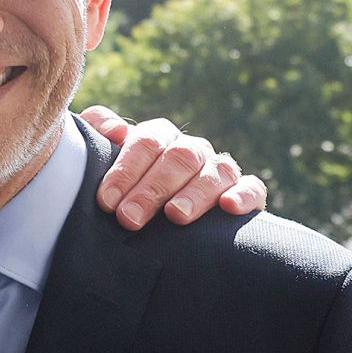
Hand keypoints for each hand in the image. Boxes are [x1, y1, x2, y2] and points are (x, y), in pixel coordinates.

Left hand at [79, 106, 266, 230]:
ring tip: (175, 216)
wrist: (156, 222)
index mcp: (159, 138)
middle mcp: (191, 150)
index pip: (146, 142)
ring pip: (214, 171)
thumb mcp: (106, 163)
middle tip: (129, 218)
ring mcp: (218, 170)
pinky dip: (243, 195)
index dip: (125, 170)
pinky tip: (228, 207)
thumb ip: (99, 137)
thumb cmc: (126, 191)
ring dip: (194, 193)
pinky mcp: (244, 192)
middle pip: (178, 158)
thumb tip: (113, 130)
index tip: (106, 201)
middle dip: (152, 188)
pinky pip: (252, 187)